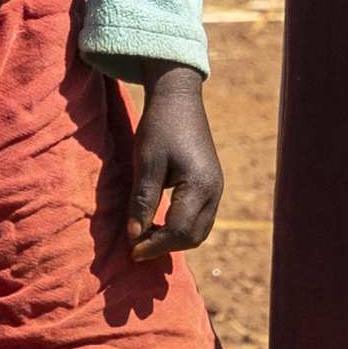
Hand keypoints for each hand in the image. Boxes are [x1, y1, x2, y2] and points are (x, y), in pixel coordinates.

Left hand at [115, 71, 221, 255]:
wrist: (178, 98)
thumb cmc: (160, 126)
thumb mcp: (146, 162)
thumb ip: (142, 201)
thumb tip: (135, 236)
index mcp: (200, 186)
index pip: (179, 231)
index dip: (154, 245)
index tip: (132, 250)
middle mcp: (214, 191)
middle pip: (193, 237)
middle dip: (165, 246)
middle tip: (137, 246)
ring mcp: (216, 188)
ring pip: (199, 230)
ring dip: (174, 239)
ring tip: (147, 236)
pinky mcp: (211, 184)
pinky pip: (200, 218)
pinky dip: (181, 227)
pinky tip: (160, 221)